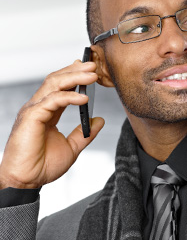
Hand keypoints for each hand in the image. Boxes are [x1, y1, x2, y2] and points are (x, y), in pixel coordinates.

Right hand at [0, 60, 103, 188]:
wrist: (26, 181)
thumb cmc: (43, 165)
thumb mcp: (72, 147)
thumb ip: (85, 133)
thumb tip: (99, 120)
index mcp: (48, 112)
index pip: (61, 87)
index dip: (74, 76)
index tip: (89, 69)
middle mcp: (40, 107)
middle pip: (57, 80)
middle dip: (76, 70)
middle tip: (93, 65)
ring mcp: (34, 110)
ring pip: (54, 84)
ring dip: (74, 77)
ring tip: (92, 74)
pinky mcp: (32, 117)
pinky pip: (52, 100)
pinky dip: (69, 97)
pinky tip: (84, 98)